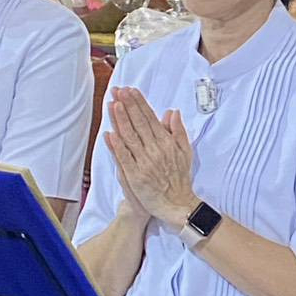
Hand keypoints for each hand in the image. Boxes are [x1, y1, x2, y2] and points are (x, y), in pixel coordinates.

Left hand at [104, 86, 196, 229]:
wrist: (177, 205)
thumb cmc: (180, 179)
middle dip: (128, 105)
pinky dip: (117, 146)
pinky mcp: (135, 176)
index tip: (131, 91)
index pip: (150, 118)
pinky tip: (110, 133)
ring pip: (130, 137)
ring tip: (113, 104)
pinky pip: (124, 158)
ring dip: (121, 119)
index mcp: (166, 143)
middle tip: (119, 90)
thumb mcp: (185, 152)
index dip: (139, 103)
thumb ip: (178, 131)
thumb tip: (172, 112)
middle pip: (139, 123)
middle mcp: (155, 150)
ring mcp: (144, 163)